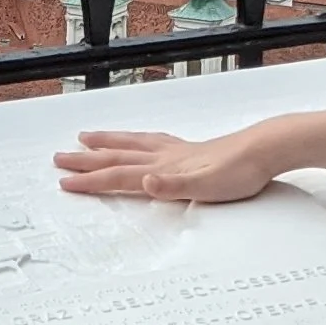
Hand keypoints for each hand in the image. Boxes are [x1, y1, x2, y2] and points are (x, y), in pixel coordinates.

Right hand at [53, 127, 277, 202]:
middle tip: (59, 157)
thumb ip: (172, 186)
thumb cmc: (239, 172)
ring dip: (106, 142)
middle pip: (117, 156)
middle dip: (86, 159)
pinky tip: (139, 140)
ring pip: (132, 144)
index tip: (64, 182)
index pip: (119, 175)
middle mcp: (165, 157)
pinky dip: (136, 138)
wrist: (266, 149)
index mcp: (164, 168)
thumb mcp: (205, 187)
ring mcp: (177, 151)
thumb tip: (144, 182)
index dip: (90, 180)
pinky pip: (152, 140)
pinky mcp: (191, 149)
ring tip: (86, 137)